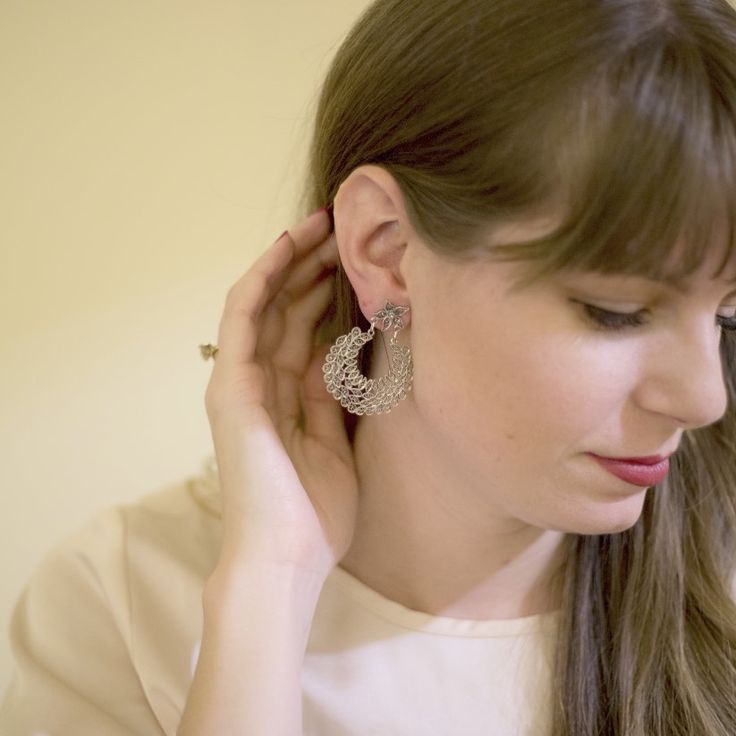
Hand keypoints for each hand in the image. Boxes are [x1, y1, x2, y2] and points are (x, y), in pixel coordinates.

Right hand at [204, 209, 358, 578]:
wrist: (285, 558)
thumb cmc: (314, 512)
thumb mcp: (334, 441)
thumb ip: (329, 396)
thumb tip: (339, 352)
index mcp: (283, 396)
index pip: (301, 328)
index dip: (325, 291)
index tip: (356, 261)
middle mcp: (257, 381)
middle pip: (285, 308)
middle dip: (313, 267)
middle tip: (345, 230)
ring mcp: (239, 381)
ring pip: (264, 303)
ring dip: (292, 261)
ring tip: (325, 226)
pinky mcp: (230, 385)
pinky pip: (244, 318)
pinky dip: (264, 279)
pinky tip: (288, 247)